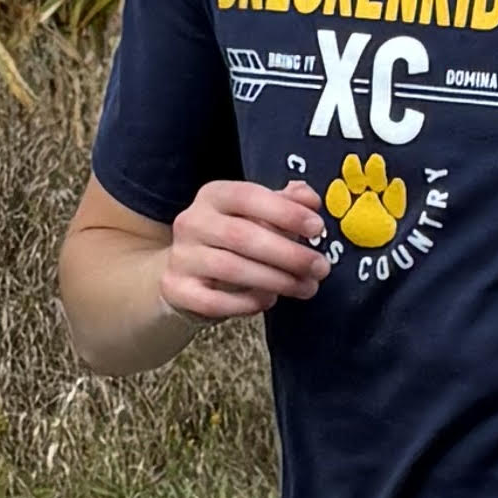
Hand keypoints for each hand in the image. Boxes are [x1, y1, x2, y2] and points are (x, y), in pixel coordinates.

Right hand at [158, 177, 335, 321]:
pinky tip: (270, 300)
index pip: (249, 196)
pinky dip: (248, 302)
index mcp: (214, 195)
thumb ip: (285, 204)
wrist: (186, 273)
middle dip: (288, 254)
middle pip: (242, 236)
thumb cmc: (231, 241)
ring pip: (231, 269)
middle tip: (320, 267)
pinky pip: (215, 301)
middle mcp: (192, 222)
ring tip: (305, 287)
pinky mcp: (177, 289)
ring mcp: (182, 257)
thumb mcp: (256, 215)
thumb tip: (310, 200)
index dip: (285, 211)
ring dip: (276, 280)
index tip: (316, 227)